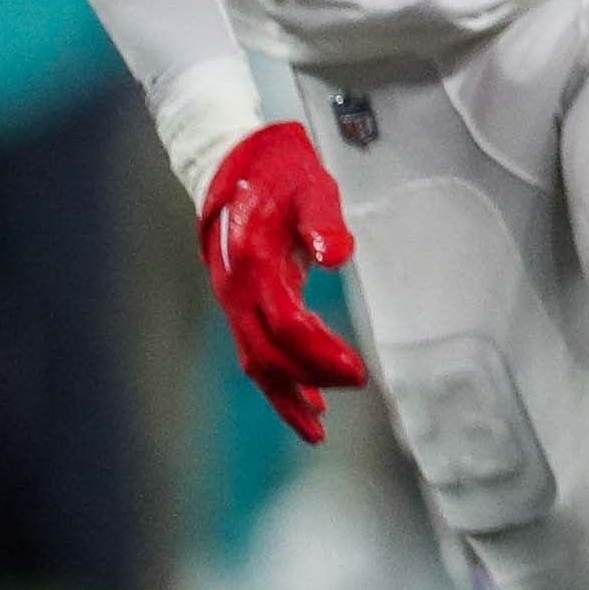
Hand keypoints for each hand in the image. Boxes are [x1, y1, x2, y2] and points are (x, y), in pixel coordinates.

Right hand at [198, 124, 367, 439]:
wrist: (233, 160)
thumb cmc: (277, 171)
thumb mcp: (310, 187)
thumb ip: (323, 221)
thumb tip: (337, 255)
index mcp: (253, 264)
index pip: (285, 325)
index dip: (319, 353)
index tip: (355, 371)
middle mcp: (235, 290)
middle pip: (268, 354)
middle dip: (309, 381)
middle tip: (355, 386)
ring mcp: (232, 299)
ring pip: (257, 362)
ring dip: (287, 396)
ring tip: (318, 429)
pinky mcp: (240, 302)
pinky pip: (256, 350)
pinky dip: (280, 378)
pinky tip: (307, 398)